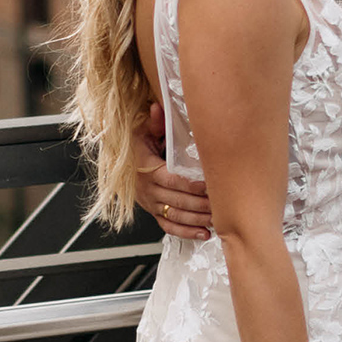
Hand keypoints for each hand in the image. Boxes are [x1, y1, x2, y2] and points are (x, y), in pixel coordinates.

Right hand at [134, 103, 212, 239]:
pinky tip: (203, 233)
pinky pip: (169, 226)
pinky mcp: (154, 212)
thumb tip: (158, 107)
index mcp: (147, 169)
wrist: (122, 162)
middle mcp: (148, 189)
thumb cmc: (136, 146)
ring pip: (175, 215)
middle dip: (200, 204)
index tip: (208, 185)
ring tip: (216, 219)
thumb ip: (155, 123)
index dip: (190, 185)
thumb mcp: (143, 130)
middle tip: (220, 203)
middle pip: (177, 200)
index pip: (171, 180)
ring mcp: (151, 203)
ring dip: (197, 219)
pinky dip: (186, 232)